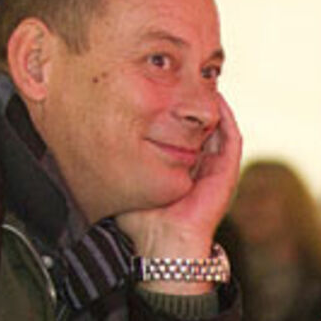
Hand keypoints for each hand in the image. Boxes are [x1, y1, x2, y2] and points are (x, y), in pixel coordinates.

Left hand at [115, 93, 242, 275]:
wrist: (162, 245)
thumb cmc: (141, 219)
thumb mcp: (127, 179)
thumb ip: (119, 159)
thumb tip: (89, 135)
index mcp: (183, 168)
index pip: (185, 130)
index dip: (179, 107)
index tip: (165, 85)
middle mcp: (203, 167)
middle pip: (205, 124)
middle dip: (198, 100)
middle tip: (187, 75)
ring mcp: (217, 170)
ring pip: (221, 127)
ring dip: (215, 105)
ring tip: (206, 80)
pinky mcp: (226, 174)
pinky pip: (232, 139)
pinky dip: (227, 117)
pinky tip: (217, 99)